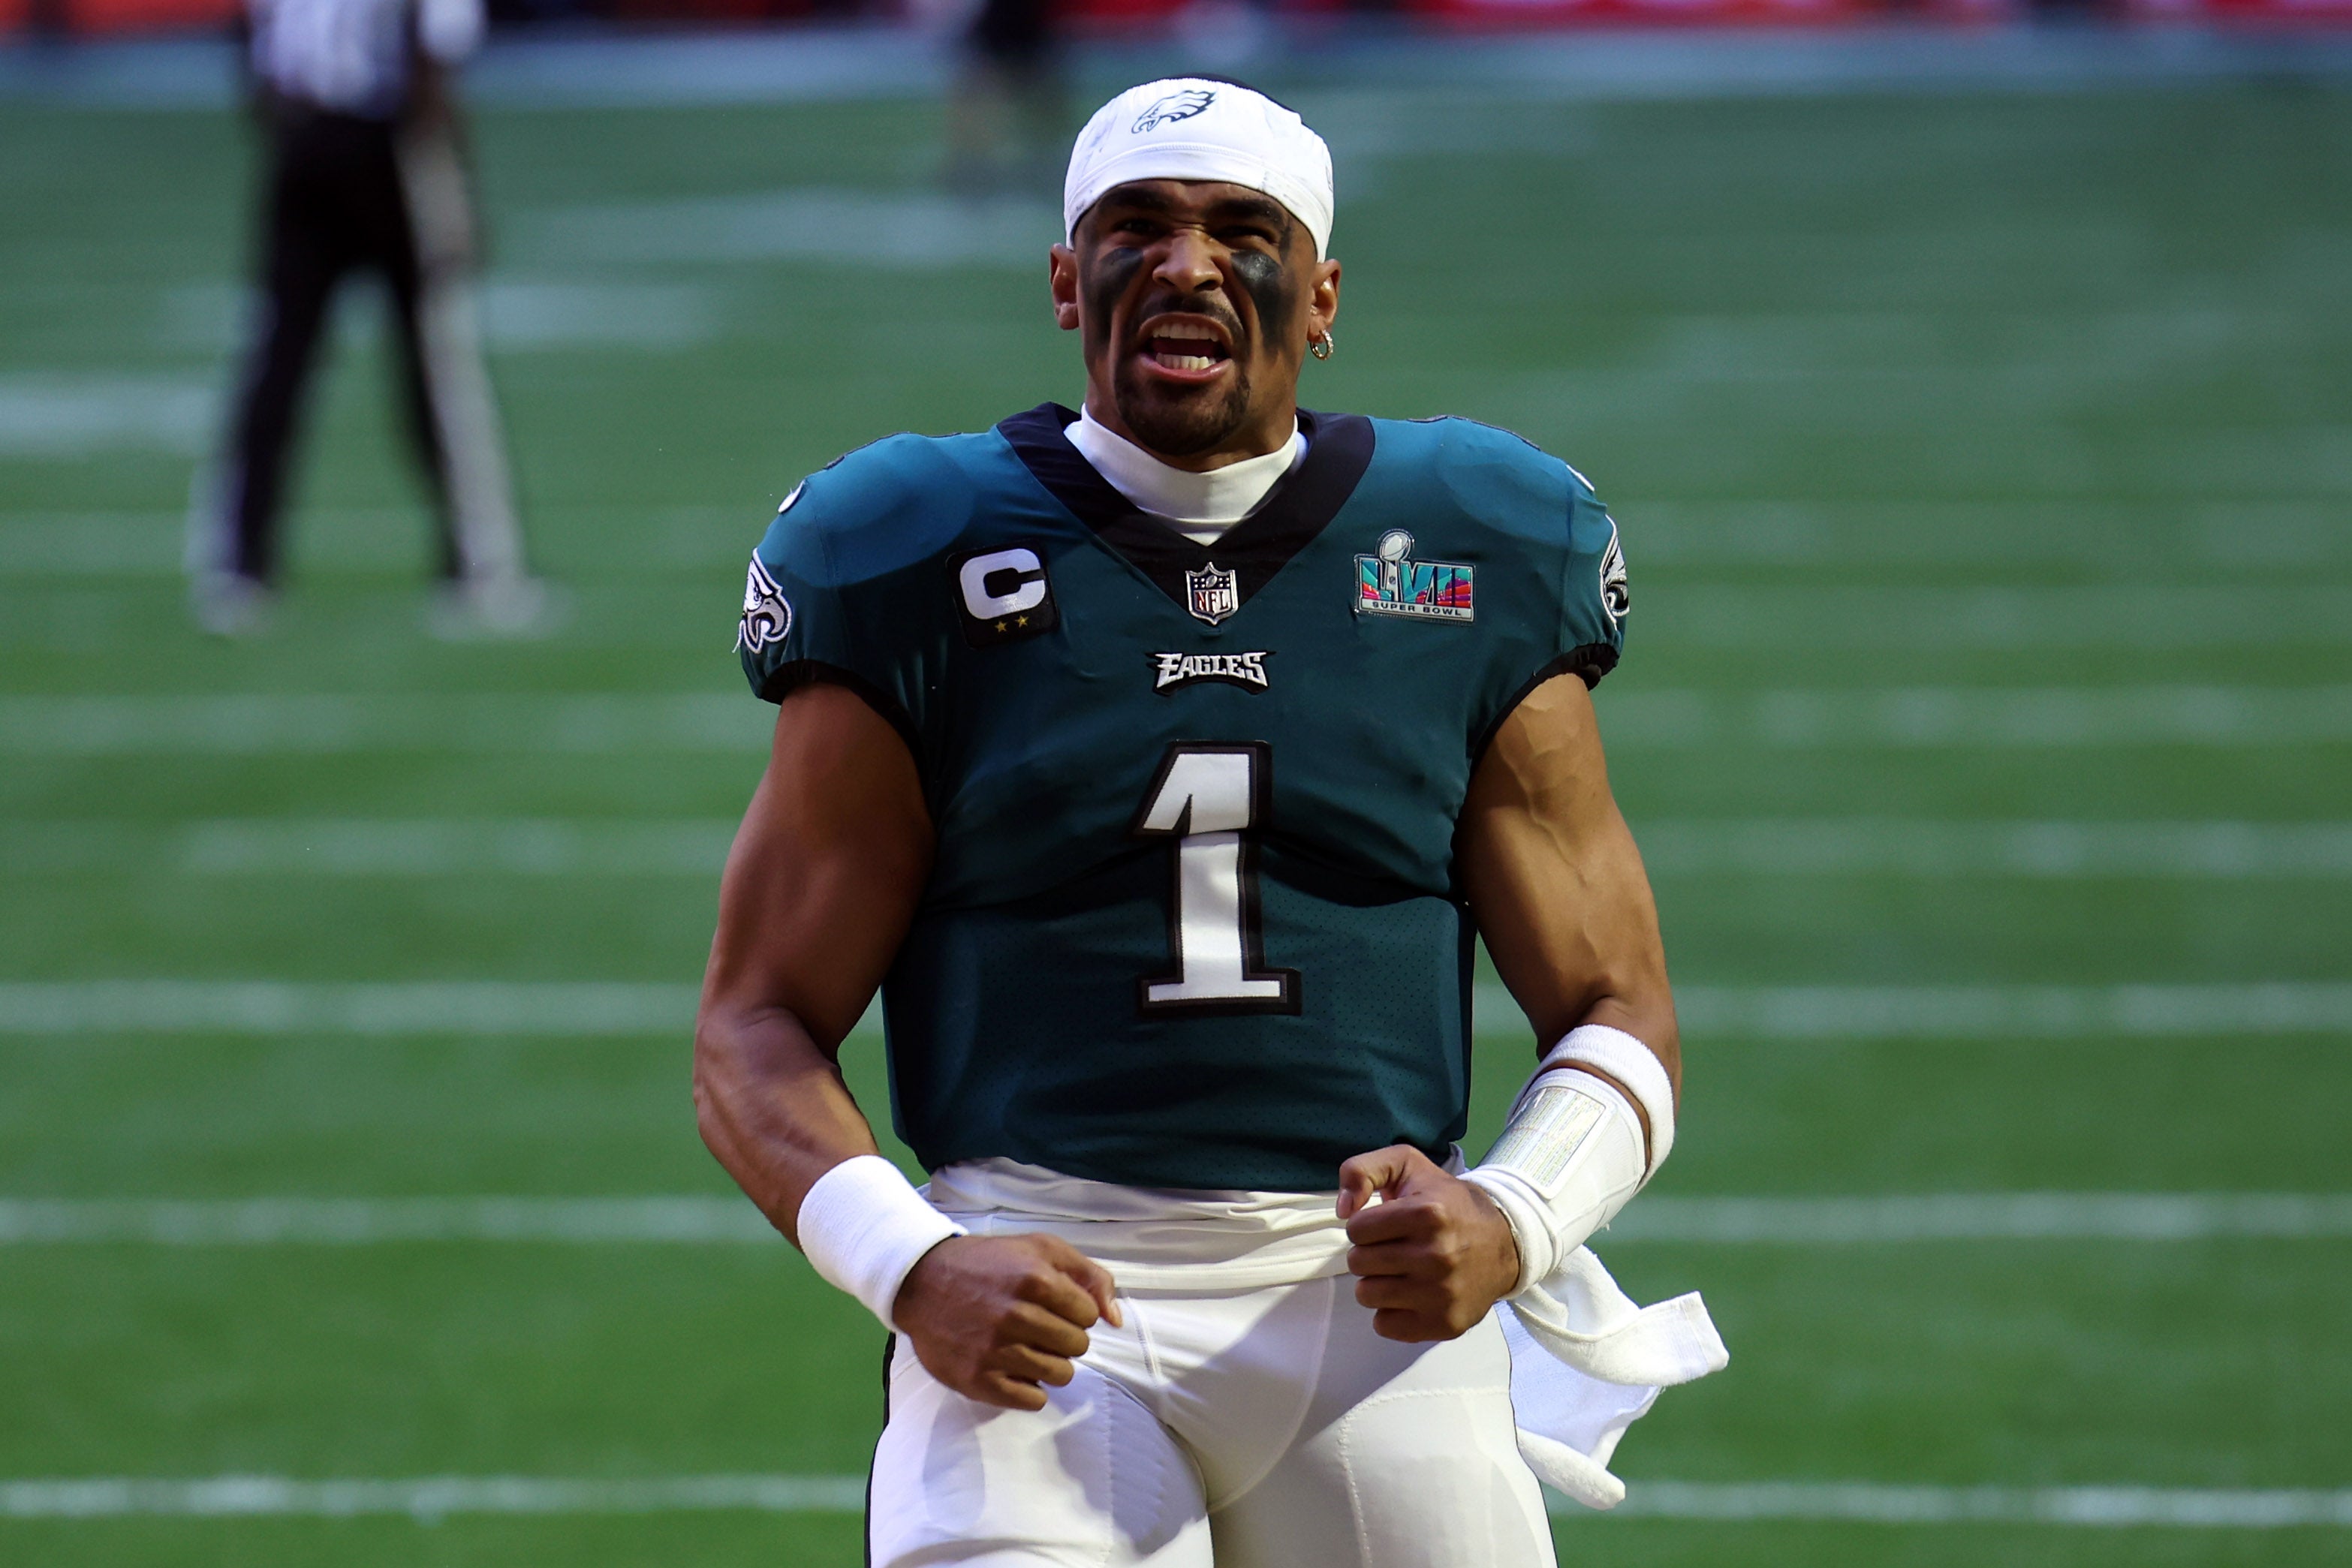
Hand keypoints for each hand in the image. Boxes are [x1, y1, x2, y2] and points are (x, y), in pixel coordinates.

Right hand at [892, 1234, 1121, 1410]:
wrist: (922, 1282)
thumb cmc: (989, 1264)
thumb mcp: (1042, 1249)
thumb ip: (1089, 1276)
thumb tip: (1116, 1320)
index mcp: (1035, 1279)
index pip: (1089, 1315)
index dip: (1075, 1311)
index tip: (1054, 1306)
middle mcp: (1016, 1316)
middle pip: (1078, 1347)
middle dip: (1065, 1337)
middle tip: (1039, 1326)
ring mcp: (995, 1351)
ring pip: (1061, 1375)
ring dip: (1050, 1362)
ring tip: (1026, 1345)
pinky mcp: (978, 1380)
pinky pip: (1032, 1399)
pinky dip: (1029, 1386)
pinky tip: (1013, 1366)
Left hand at [1337, 1145, 1521, 1342]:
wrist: (1504, 1241)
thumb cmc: (1447, 1202)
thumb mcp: (1406, 1164)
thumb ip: (1361, 1170)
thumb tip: (1343, 1209)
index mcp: (1427, 1213)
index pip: (1356, 1230)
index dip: (1365, 1226)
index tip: (1385, 1226)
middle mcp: (1436, 1256)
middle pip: (1358, 1263)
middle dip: (1369, 1253)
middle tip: (1393, 1248)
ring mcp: (1441, 1294)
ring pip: (1367, 1295)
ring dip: (1376, 1282)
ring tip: (1400, 1271)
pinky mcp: (1444, 1324)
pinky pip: (1385, 1325)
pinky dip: (1390, 1312)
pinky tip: (1409, 1295)